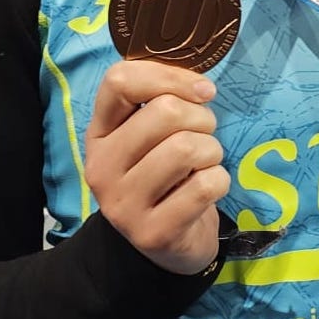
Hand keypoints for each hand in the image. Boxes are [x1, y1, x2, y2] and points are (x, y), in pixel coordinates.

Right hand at [85, 60, 229, 274]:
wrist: (169, 242)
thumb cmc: (167, 171)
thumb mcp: (153, 133)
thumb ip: (165, 99)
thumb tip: (201, 88)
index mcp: (99, 133)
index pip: (119, 81)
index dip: (169, 76)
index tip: (203, 91)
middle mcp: (101, 167)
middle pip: (164, 111)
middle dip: (201, 117)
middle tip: (203, 135)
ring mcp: (122, 205)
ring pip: (186, 147)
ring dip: (211, 150)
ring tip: (204, 163)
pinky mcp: (152, 233)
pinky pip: (205, 185)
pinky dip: (219, 180)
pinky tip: (208, 189)